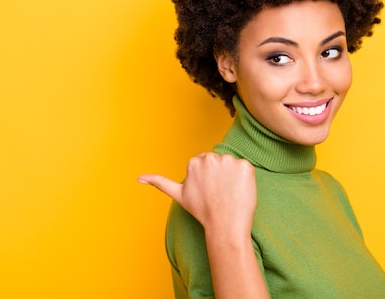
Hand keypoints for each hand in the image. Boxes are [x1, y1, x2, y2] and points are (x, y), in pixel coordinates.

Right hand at [139, 152, 256, 236]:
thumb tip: (138, 178)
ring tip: (229, 193)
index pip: (205, 163)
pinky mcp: (245, 166)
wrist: (225, 226)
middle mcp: (211, 158)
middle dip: (220, 174)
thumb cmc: (202, 211)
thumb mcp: (178, 195)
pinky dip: (245, 179)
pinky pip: (246, 168)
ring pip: (232, 165)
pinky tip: (239, 191)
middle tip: (219, 193)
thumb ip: (159, 182)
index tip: (208, 191)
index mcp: (194, 162)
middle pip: (218, 161)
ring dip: (232, 176)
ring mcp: (229, 161)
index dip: (208, 178)